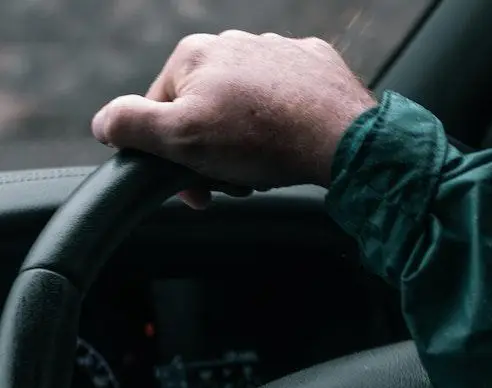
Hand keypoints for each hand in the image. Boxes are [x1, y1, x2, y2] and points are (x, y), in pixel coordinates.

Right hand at [91, 31, 376, 207]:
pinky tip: (290, 145)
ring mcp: (276, 51)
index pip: (161, 112)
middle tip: (234, 183)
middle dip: (212, 153)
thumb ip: (132, 126)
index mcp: (193, 56)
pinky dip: (283, 125)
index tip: (196, 189)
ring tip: (264, 167)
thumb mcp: (180, 139)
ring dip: (247, 143)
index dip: (173, 158)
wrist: (339, 136)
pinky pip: (286, 101)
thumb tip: (103, 124)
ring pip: (246, 107)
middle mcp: (234, 43)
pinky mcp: (313, 66)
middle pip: (205, 110)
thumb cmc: (259, 138)